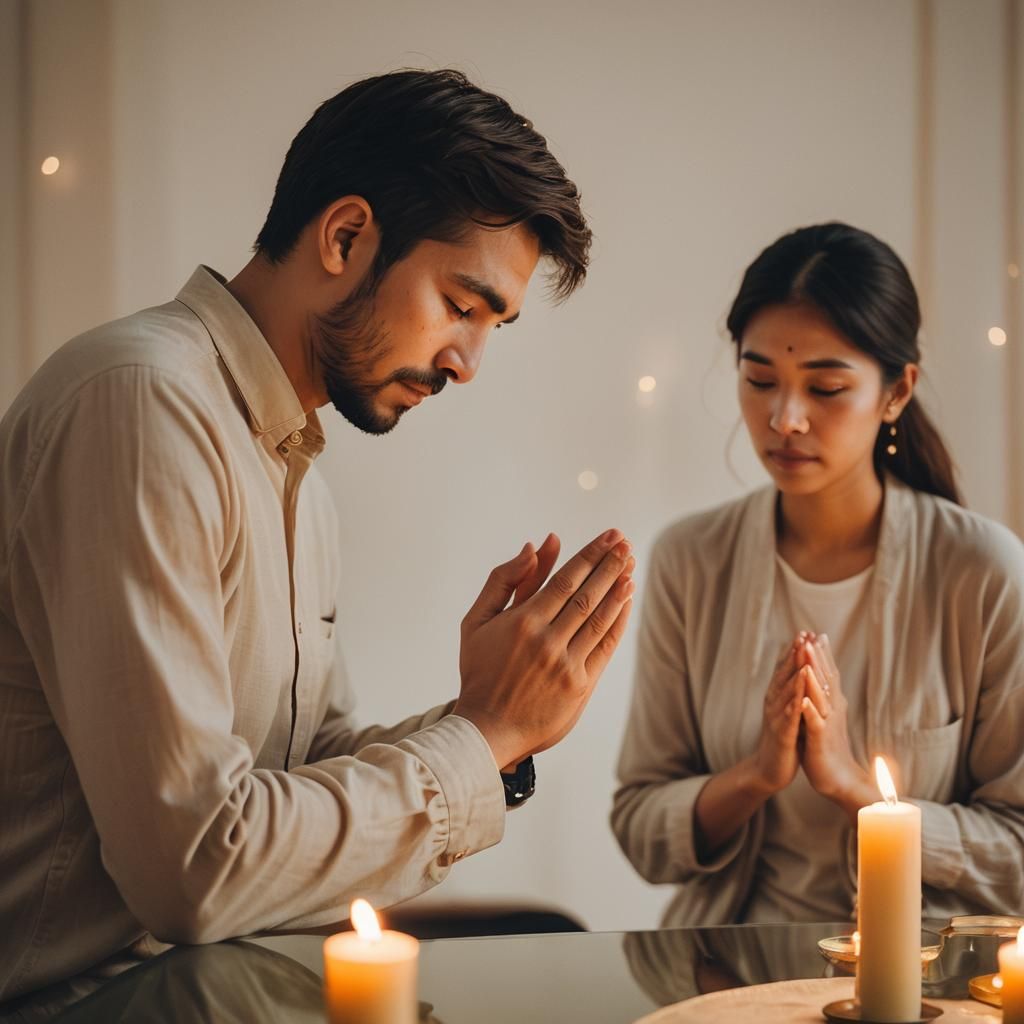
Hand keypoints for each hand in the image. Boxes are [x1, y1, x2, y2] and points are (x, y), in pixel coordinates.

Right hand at [453, 529, 634, 771]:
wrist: (486, 728)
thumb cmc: (479, 670)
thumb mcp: (476, 621)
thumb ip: (503, 581)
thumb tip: (532, 547)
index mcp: (522, 621)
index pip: (566, 579)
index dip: (591, 555)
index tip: (609, 536)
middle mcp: (547, 640)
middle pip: (587, 594)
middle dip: (610, 565)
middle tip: (626, 542)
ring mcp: (565, 664)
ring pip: (600, 618)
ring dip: (618, 589)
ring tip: (631, 565)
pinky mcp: (579, 686)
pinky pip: (605, 646)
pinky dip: (618, 621)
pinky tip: (626, 601)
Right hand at [749, 639, 807, 795]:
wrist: (770, 769)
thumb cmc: (784, 739)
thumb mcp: (789, 711)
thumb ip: (793, 692)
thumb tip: (802, 670)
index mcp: (778, 697)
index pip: (788, 669)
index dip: (796, 650)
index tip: (806, 631)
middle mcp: (774, 703)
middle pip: (785, 674)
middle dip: (795, 654)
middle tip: (803, 635)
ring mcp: (776, 718)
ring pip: (786, 692)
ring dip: (794, 673)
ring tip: (803, 657)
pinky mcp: (782, 735)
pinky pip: (788, 717)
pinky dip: (794, 704)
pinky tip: (800, 695)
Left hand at [797, 634, 874, 819]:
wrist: (839, 780)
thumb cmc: (828, 747)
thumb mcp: (825, 718)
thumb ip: (824, 698)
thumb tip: (820, 678)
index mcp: (832, 705)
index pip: (827, 675)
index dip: (821, 654)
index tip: (814, 633)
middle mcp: (833, 710)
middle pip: (826, 679)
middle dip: (817, 656)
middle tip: (811, 634)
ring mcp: (827, 724)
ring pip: (821, 696)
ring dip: (813, 674)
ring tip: (807, 655)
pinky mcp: (820, 740)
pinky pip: (816, 723)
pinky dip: (811, 710)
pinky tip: (804, 699)